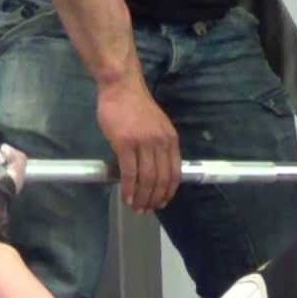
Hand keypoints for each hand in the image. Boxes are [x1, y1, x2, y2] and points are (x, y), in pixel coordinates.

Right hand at [97, 80, 179, 211]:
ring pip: (146, 179)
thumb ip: (159, 145)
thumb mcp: (157, 126)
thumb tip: (155, 169)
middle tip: (146, 210)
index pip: (175, 172)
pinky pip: (129, 172)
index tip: (162, 202)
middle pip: (161, 179)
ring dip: (142, 197)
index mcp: (171, 140)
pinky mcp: (125, 143)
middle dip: (154, 198)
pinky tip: (126, 196)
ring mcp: (143, 143)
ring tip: (136, 207)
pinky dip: (129, 188)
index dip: (169, 191)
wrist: (121, 87)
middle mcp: (160, 143)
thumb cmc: (136, 106)